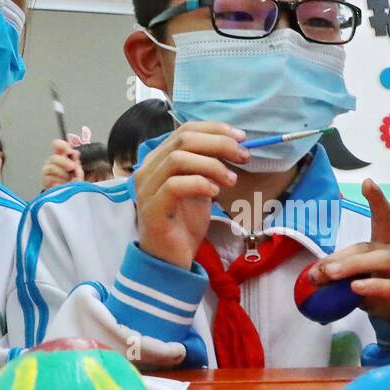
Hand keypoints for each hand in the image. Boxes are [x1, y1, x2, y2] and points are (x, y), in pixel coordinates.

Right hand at [41, 139, 83, 189]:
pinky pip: (50, 179)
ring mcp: (47, 170)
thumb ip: (76, 161)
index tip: (68, 150)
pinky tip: (64, 185)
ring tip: (69, 180)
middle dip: (64, 162)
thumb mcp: (78, 170)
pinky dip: (60, 183)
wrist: (68, 193)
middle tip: (73, 167)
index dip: (61, 145)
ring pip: (52, 168)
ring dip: (63, 174)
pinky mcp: (45, 180)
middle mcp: (53, 161)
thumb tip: (74, 153)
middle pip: (54, 157)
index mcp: (61, 155)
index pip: (57, 145)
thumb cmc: (72, 179)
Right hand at [134, 121, 248, 269]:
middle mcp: (148, 169)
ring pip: (178, 159)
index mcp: (159, 160)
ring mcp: (147, 189)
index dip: (215, 129)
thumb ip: (208, 166)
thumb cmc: (184, 223)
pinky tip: (215, 193)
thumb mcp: (200, 188)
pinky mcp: (152, 209)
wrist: (171, 259)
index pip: (185, 130)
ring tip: (231, 180)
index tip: (241, 137)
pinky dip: (200, 183)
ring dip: (212, 165)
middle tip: (243, 156)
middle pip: (183, 140)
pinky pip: (174, 186)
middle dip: (219, 144)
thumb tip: (234, 145)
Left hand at [312, 179, 389, 332]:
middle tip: (316, 272)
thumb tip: (314, 278)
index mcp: (387, 248)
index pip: (384, 219)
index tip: (367, 182)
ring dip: (353, 266)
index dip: (377, 200)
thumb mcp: (366, 286)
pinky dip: (372, 286)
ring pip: (382, 261)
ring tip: (331, 275)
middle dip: (340, 258)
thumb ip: (345, 278)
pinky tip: (355, 288)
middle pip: (368, 247)